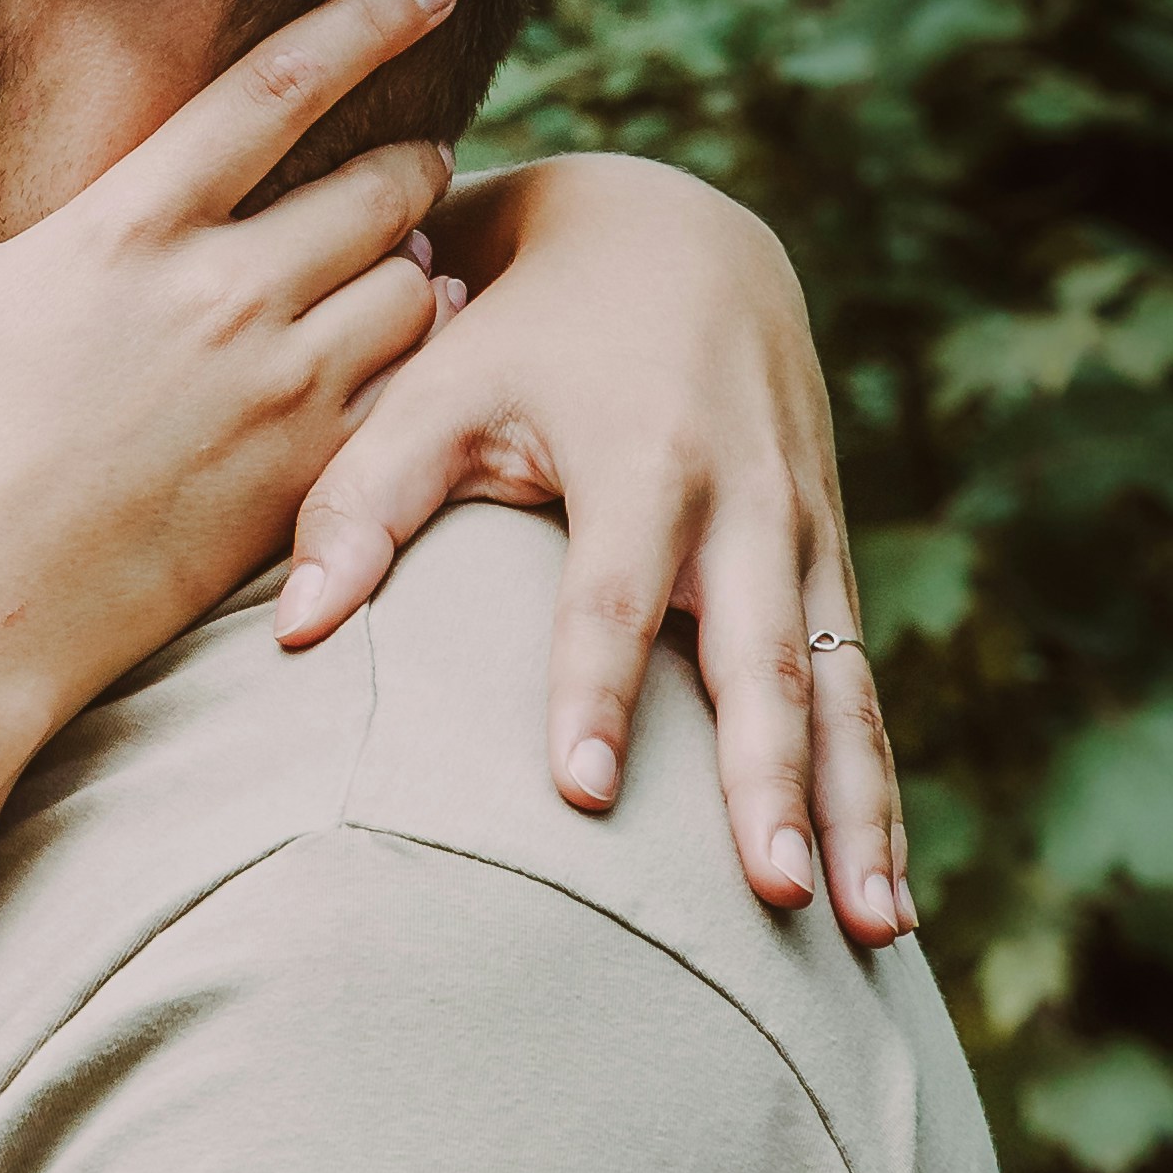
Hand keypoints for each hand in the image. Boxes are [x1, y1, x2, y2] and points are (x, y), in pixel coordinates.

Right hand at [0, 0, 453, 746]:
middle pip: (381, 185)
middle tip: (400, 158)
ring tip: (395, 264)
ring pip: (415, 291)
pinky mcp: (294, 490)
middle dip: (406, 158)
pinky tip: (399, 364)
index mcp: (126, 231)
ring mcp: (272, 401)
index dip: (371, 21)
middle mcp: (223, 302)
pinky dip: (423, 367)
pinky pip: (414, 401)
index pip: (282, 88)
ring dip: (418, 265)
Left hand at [275, 152, 908, 944]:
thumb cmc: (519, 329)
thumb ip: (359, 502)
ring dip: (860, 812)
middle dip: (771, 781)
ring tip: (874, 932)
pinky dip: (878, 788)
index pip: (610, 594)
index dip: (595, 691)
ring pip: (845, 691)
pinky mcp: (830, 565)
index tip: (580, 794)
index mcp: (642, 457)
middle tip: (770, 892)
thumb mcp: (432, 384)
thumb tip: (291, 633)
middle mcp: (745, 503)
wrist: (674, 240)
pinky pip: (864, 690)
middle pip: (761, 660)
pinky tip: (882, 898)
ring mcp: (804, 537)